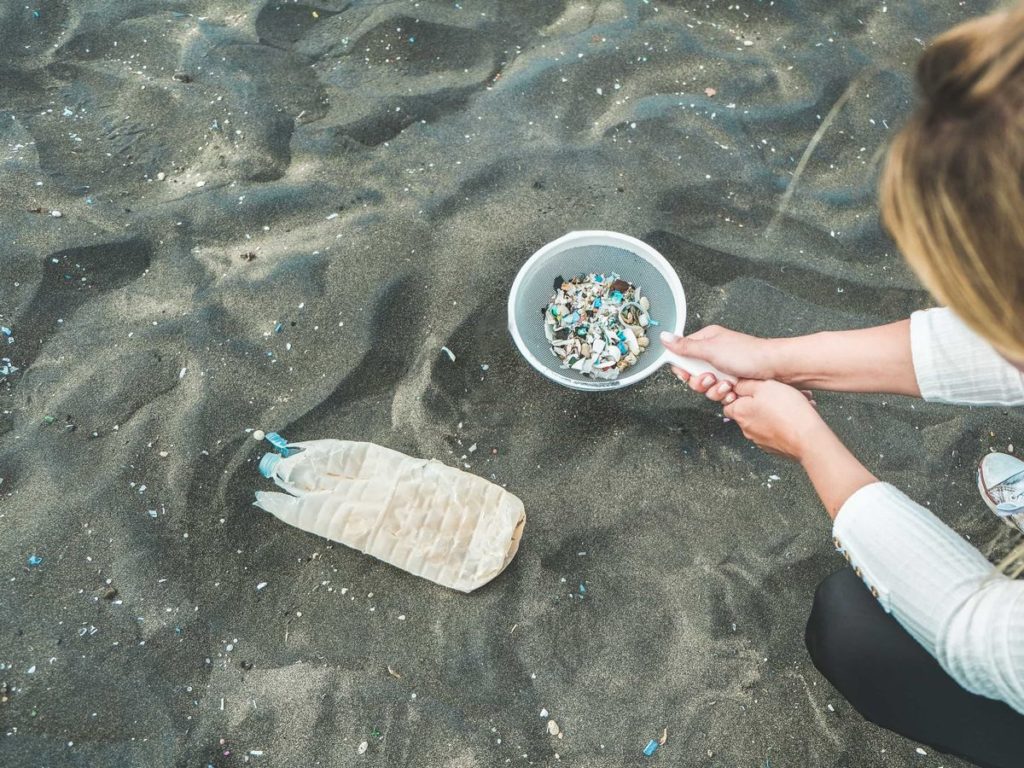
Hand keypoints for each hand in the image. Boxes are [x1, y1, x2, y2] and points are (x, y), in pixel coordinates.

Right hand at [661, 326, 775, 401]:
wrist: (774, 368)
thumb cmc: (747, 354)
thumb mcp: (710, 349)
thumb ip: (684, 346)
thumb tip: (664, 337)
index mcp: (706, 341)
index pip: (682, 355)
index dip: (682, 367)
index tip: (687, 372)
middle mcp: (713, 355)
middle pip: (692, 374)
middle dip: (700, 381)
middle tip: (710, 378)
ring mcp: (723, 369)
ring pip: (705, 386)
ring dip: (714, 389)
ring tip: (726, 384)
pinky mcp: (731, 382)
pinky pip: (718, 393)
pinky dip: (725, 394)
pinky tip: (733, 390)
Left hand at [722, 379, 828, 461]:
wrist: (808, 438)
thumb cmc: (787, 411)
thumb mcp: (765, 386)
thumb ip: (747, 385)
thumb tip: (737, 385)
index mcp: (740, 413)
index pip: (729, 404)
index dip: (740, 394)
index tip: (754, 389)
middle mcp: (746, 429)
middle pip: (750, 411)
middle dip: (764, 401)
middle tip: (780, 393)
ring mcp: (761, 440)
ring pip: (766, 419)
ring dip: (778, 410)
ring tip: (796, 402)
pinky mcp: (775, 447)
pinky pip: (777, 430)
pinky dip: (784, 422)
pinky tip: (798, 415)